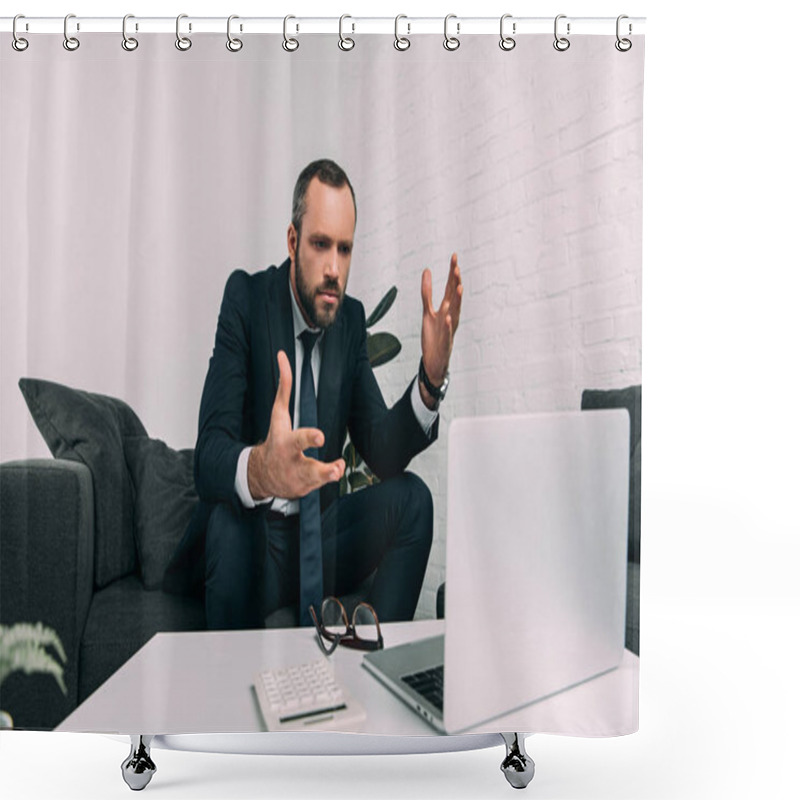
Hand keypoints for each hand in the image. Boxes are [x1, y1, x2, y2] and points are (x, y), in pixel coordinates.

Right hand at [248, 350, 344, 500]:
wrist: (261, 474)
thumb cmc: (275, 438)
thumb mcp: (277, 414)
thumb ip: (283, 386)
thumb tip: (282, 355)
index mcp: (287, 444)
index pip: (299, 440)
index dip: (310, 438)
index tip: (320, 437)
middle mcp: (293, 463)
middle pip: (307, 466)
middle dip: (320, 469)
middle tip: (333, 468)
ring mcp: (299, 478)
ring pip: (317, 480)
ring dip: (328, 476)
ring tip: (337, 469)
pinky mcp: (305, 489)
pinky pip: (320, 485)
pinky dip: (328, 478)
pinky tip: (335, 469)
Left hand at [420, 252, 462, 386]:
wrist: (434, 360)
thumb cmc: (434, 335)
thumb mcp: (427, 311)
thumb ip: (427, 292)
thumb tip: (427, 270)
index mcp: (447, 308)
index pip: (450, 287)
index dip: (452, 272)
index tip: (454, 257)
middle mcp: (450, 316)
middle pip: (454, 296)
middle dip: (456, 282)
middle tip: (457, 267)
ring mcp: (449, 329)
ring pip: (455, 312)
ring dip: (457, 300)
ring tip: (458, 287)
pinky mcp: (445, 342)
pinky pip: (447, 333)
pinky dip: (448, 326)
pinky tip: (448, 318)